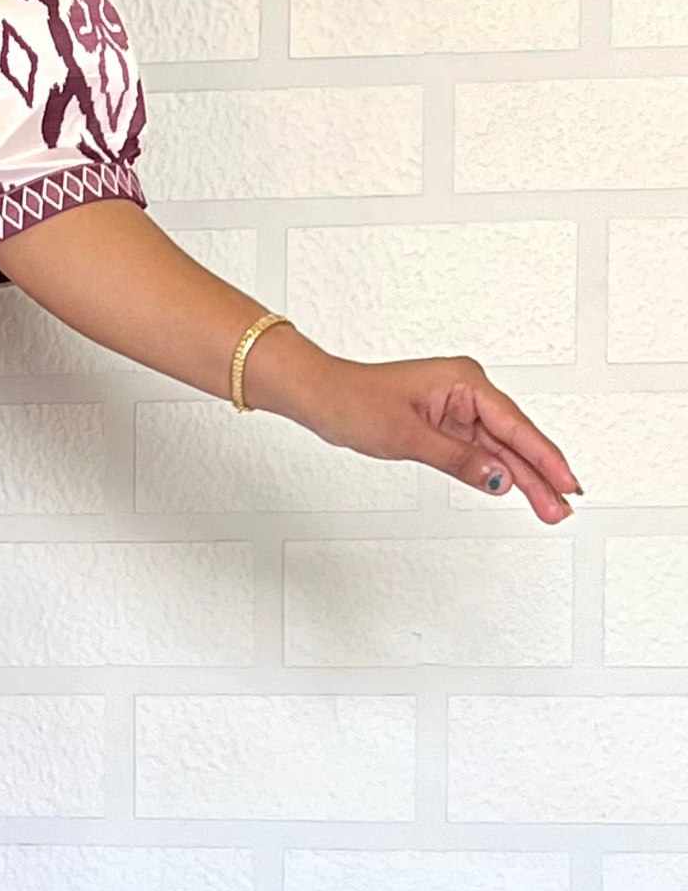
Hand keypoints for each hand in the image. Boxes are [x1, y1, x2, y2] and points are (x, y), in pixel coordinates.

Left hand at [284, 348, 581, 525]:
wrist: (321, 396)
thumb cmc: (354, 402)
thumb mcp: (408, 438)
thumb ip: (458, 460)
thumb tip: (500, 479)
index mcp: (466, 382)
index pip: (516, 426)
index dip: (545, 458)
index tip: (568, 483)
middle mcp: (467, 391)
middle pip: (514, 440)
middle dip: (540, 476)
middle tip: (563, 509)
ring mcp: (458, 408)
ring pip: (500, 449)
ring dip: (522, 478)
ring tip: (549, 508)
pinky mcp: (445, 423)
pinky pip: (479, 450)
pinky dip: (495, 470)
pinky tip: (516, 489)